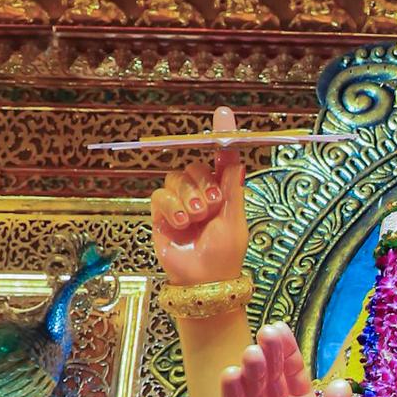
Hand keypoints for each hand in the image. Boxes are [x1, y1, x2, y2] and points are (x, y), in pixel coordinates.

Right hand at [151, 105, 248, 287]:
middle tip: (211, 205)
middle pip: (194, 166)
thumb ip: (232, 184)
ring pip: (176, 178)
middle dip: (203, 183)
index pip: (220, 157)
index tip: (223, 113)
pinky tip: (181, 223)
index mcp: (223, 191)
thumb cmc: (224, 255)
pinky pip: (160, 194)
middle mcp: (201, 192)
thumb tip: (235, 153)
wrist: (204, 283)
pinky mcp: (162, 213)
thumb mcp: (235, 218)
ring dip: (187, 197)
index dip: (221, 136)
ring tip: (196, 218)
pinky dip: (171, 206)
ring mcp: (180, 202)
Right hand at [222, 322, 351, 396]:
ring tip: (251, 355)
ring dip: (251, 373)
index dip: (285, 351)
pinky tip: (230, 377)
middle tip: (265, 335)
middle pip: (270, 377)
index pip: (292, 371)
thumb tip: (342, 384)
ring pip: (252, 393)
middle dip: (268, 355)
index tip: (278, 329)